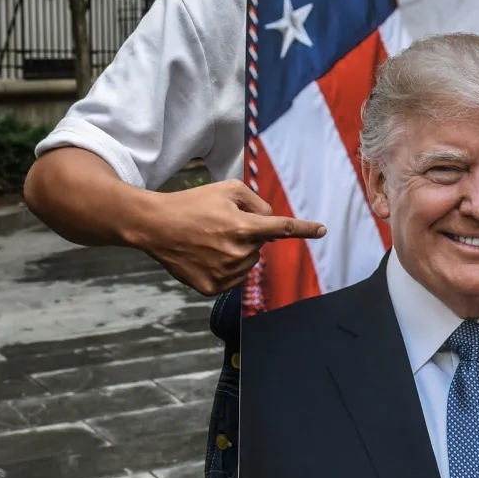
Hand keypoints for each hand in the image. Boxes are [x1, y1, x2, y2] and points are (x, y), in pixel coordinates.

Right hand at [128, 179, 324, 295]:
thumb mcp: (227, 189)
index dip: (305, 229)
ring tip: (211, 240)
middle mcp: (238, 253)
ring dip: (239, 252)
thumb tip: (271, 222)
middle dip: (249, 235)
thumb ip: (256, 202)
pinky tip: (206, 255)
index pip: (283, 228)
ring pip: (249, 263)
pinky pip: (233, 278)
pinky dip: (226, 268)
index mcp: (244, 227)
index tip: (322, 230)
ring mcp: (225, 274)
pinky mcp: (212, 288)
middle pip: (261, 246)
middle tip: (222, 225)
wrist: (155, 226)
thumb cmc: (192, 204)